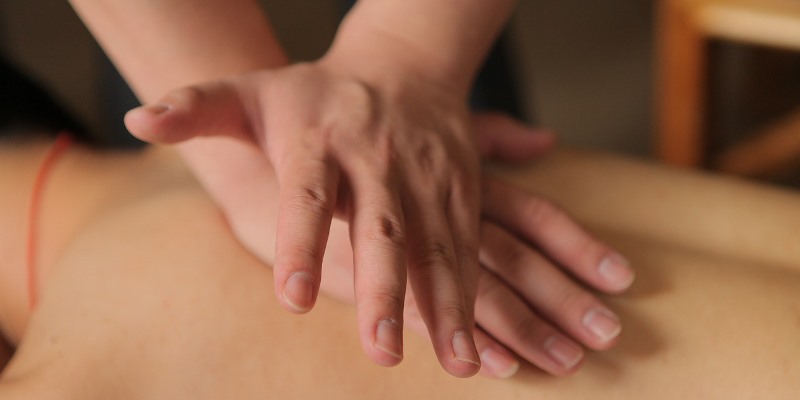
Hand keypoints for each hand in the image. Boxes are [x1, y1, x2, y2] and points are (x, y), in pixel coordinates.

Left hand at [127, 59, 482, 376]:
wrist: (401, 66)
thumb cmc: (315, 93)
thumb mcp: (252, 90)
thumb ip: (195, 108)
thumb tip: (138, 120)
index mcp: (318, 141)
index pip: (306, 194)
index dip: (301, 242)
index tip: (290, 298)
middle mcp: (375, 160)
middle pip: (381, 228)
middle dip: (385, 290)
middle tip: (381, 351)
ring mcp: (423, 176)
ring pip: (438, 244)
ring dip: (446, 304)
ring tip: (456, 362)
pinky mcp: (459, 188)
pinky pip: (467, 244)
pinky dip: (470, 294)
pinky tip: (471, 342)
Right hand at [303, 113, 633, 377]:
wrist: (266, 164)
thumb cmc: (352, 152)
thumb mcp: (420, 137)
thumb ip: (489, 135)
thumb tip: (544, 139)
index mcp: (459, 177)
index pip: (532, 212)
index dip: (576, 245)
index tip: (620, 277)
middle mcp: (437, 206)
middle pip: (513, 257)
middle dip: (561, 298)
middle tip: (604, 337)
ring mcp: (400, 238)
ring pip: (471, 285)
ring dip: (518, 327)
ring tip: (560, 364)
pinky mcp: (364, 269)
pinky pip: (417, 306)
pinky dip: (457, 331)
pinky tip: (487, 363)